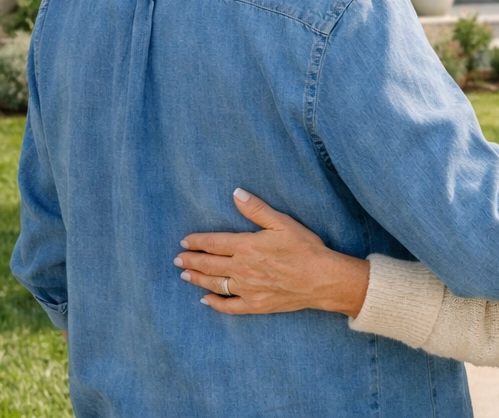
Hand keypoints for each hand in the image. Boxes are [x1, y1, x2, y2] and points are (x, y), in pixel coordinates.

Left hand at [174, 189, 369, 317]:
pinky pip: (229, 306)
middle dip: (191, 260)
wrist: (320, 279)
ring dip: (197, 279)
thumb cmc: (304, 248)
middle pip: (209, 264)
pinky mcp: (254, 305)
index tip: (184, 241)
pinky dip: (215, 303)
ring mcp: (246, 289)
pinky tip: (206, 300)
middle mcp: (241, 269)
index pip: (214, 243)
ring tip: (185, 275)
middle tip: (178, 259)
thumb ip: (257, 209)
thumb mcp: (283, 222)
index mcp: (246, 246)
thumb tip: (236, 193)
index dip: (197, 241)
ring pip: (214, 284)